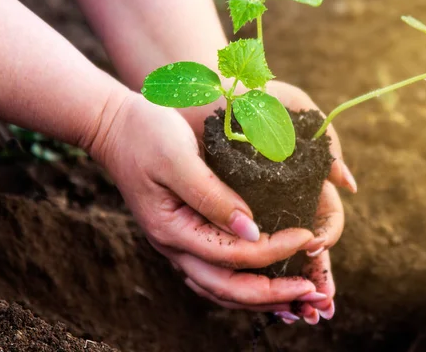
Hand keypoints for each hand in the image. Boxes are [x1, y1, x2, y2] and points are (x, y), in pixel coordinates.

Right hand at [88, 91, 329, 313]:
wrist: (113, 126)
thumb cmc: (146, 133)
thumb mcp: (179, 159)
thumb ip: (212, 196)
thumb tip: (252, 229)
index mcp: (172, 229)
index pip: (233, 254)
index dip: (275, 250)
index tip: (308, 237)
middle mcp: (173, 247)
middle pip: (227, 288)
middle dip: (273, 294)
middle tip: (312, 293)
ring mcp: (176, 246)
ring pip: (220, 290)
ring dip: (260, 298)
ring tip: (296, 298)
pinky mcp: (183, 237)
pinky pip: (213, 276)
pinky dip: (241, 287)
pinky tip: (264, 286)